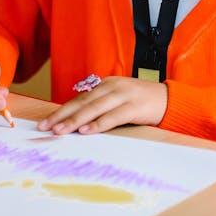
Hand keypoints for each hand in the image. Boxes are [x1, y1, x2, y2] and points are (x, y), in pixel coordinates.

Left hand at [36, 76, 166, 134]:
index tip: (46, 122)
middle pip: (82, 103)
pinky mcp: (135, 107)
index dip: (61, 111)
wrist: (170, 99)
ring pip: (94, 109)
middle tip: (46, 127)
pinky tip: (86, 131)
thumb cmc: (141, 103)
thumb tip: (76, 122)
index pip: (79, 99)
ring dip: (76, 121)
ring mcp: (123, 95)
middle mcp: (112, 87)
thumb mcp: (118, 100)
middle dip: (62, 116)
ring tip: (61, 130)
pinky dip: (99, 124)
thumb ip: (100, 107)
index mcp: (106, 85)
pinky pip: (113, 116)